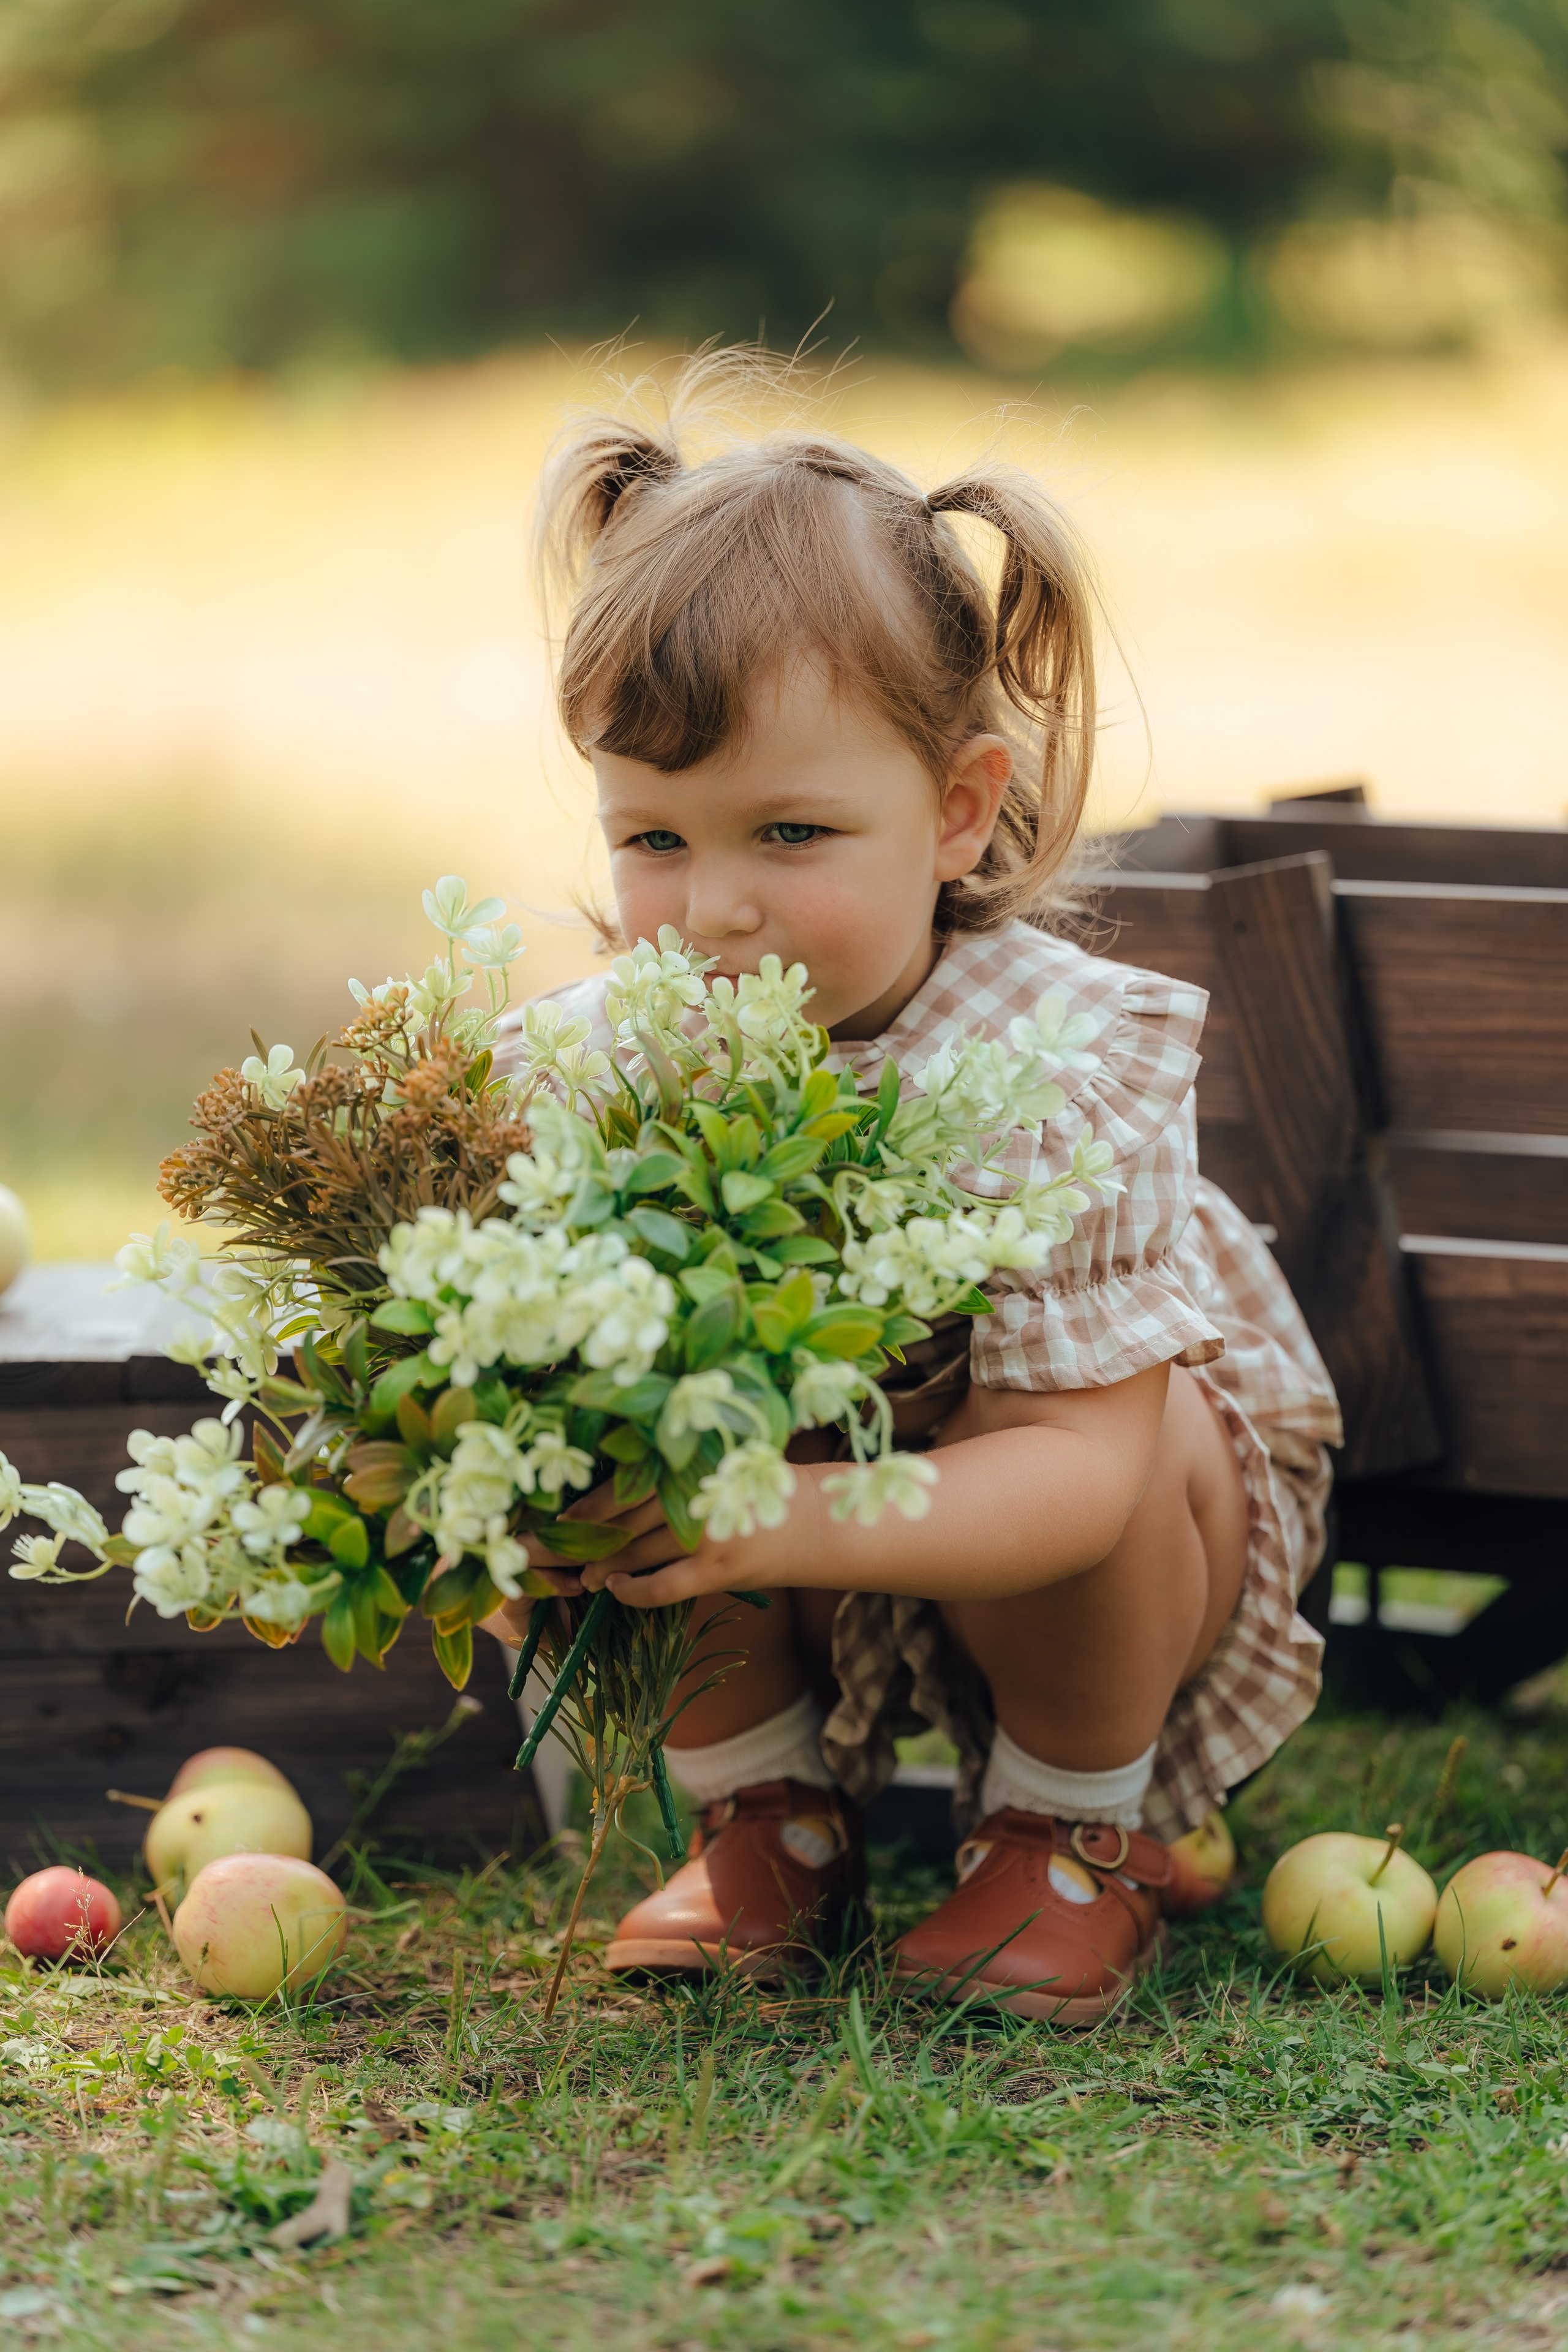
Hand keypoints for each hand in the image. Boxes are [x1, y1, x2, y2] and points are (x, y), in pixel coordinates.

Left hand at [570, 1467, 832, 1611]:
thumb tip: (608, 1494)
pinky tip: (616, 1589)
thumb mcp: (717, 1468)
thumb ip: (673, 1476)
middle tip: (561, 1549)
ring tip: (584, 1573)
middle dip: (588, 1538)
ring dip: (603, 1565)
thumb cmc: (756, 1490)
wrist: (817, 1522)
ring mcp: (707, 1533)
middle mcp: (696, 1494)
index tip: (565, 1516)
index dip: (591, 1503)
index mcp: (693, 1463)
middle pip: (625, 1518)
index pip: (627, 1483)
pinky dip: (633, 1590)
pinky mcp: (717, 1570)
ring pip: (637, 1551)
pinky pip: (662, 1586)